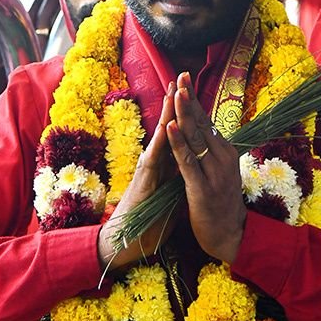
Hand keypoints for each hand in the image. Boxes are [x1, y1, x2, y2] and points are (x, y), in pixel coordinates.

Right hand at [98, 84, 177, 270]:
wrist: (126, 243)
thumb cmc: (148, 220)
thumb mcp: (169, 195)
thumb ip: (177, 178)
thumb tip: (189, 168)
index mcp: (165, 165)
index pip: (178, 135)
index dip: (187, 114)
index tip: (194, 91)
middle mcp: (155, 163)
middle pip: (169, 128)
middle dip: (176, 103)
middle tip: (182, 78)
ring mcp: (147, 171)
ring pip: (160, 138)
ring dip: (167, 114)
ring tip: (173, 91)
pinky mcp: (143, 183)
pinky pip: (154, 159)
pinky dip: (161, 143)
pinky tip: (168, 127)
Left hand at [166, 72, 244, 263]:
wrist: (230, 236)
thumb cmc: (220, 203)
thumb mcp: (219, 172)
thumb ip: (210, 151)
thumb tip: (202, 127)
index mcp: (225, 152)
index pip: (206, 120)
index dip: (194, 99)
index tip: (185, 78)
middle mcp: (222, 158)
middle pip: (201, 124)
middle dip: (189, 99)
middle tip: (181, 76)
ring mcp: (214, 173)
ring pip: (195, 139)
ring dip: (183, 114)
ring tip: (175, 93)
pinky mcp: (201, 188)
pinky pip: (187, 162)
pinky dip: (178, 143)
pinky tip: (169, 128)